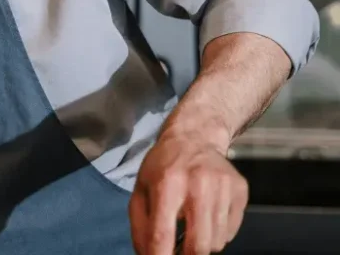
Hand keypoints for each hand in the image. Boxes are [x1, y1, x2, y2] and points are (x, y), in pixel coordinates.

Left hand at [129, 132, 247, 254]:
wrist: (194, 137)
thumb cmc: (163, 166)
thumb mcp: (141, 189)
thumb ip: (141, 226)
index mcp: (166, 182)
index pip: (163, 234)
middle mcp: (197, 183)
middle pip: (199, 246)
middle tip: (179, 250)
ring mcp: (222, 186)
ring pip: (217, 243)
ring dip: (202, 243)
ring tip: (192, 224)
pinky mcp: (240, 189)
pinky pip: (231, 232)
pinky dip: (217, 232)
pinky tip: (207, 212)